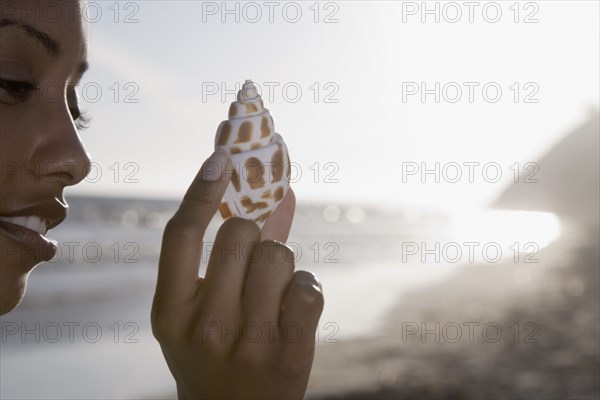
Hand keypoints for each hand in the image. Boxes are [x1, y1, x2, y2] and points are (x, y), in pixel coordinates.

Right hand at [152, 152, 323, 399]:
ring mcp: (247, 341)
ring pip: (279, 255)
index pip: (180, 235)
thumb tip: (278, 193)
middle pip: (240, 233)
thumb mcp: (201, 308)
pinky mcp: (289, 352)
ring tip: (269, 294)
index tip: (222, 158)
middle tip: (250, 260)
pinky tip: (291, 311)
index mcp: (170, 311)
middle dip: (253, 235)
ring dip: (280, 264)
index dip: (201, 190)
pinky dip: (305, 289)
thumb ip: (228, 251)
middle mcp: (204, 325)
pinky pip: (308, 285)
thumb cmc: (214, 352)